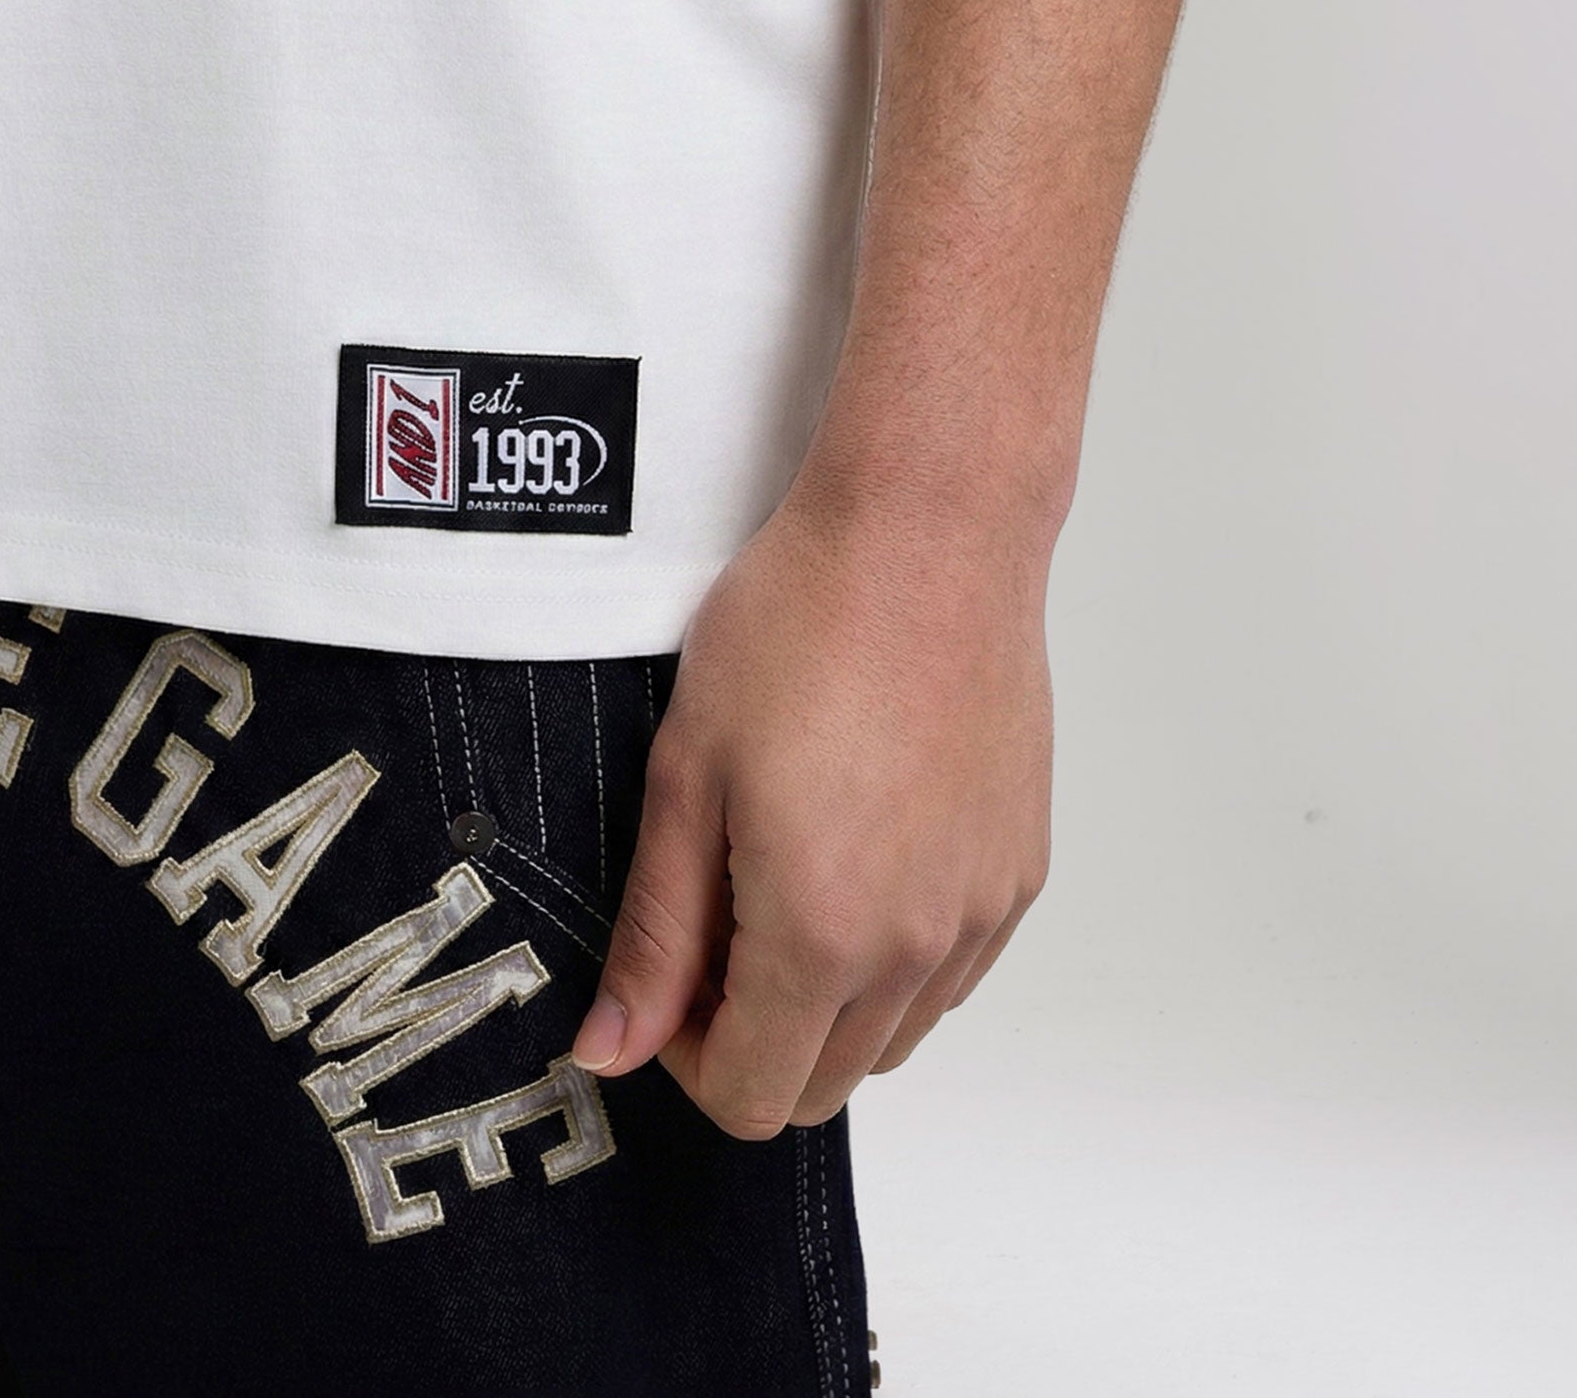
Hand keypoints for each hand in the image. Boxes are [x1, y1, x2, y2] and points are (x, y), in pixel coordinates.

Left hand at [570, 479, 1054, 1136]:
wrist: (928, 536)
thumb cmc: (803, 623)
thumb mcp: (686, 774)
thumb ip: (654, 931)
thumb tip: (611, 1048)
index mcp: (821, 931)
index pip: (751, 1096)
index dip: (687, 1060)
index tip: (668, 983)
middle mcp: (917, 946)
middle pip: (823, 1085)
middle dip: (752, 1037)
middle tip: (715, 926)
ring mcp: (980, 912)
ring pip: (893, 1037)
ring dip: (827, 1002)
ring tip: (785, 876)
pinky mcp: (1020, 870)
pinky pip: (951, 973)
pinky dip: (897, 957)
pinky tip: (857, 853)